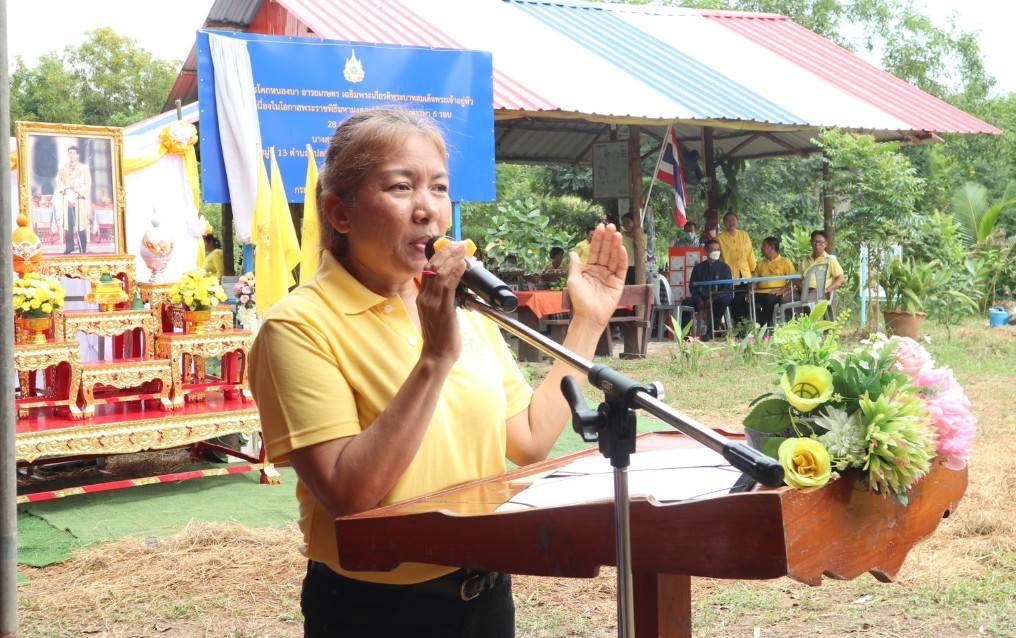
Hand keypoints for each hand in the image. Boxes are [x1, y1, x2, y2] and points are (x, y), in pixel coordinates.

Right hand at [417, 242, 466, 365]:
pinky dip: (456, 272)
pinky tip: (463, 265)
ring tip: (462, 249)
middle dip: (446, 252)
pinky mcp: (442, 308)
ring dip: (452, 258)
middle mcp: (424, 297)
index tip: (450, 248)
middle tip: (458, 244)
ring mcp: (431, 302)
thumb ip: (444, 300)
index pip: (428, 270)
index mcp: (422, 298)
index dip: (439, 257)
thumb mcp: (437, 315)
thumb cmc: (439, 338)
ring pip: (439, 272)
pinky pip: (448, 285)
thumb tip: (457, 288)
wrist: (436, 356)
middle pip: (432, 267)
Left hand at [566, 223, 625, 325]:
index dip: (597, 239)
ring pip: (613, 257)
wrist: (589, 316)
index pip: (594, 250)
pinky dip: (622, 258)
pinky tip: (621, 248)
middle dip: (608, 238)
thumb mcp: (573, 280)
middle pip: (605, 251)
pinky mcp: (618, 283)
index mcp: (589, 269)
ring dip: (615, 245)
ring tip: (617, 233)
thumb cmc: (579, 301)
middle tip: (610, 226)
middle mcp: (600, 271)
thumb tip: (573, 252)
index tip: (599, 227)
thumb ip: (575, 265)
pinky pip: (621, 268)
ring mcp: (609, 276)